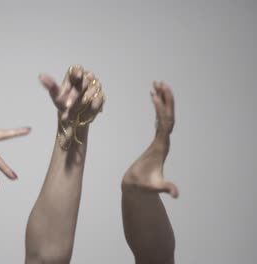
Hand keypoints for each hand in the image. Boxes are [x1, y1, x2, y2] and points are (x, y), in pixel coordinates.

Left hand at [39, 65, 104, 122]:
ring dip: (83, 101)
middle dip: (76, 94)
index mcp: (74, 76)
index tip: (77, 77)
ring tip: (75, 110)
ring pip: (92, 90)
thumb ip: (50, 85)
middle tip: (68, 105)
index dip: (78, 72)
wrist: (72, 117)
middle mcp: (86, 79)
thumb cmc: (63, 103)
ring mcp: (94, 87)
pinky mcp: (100, 96)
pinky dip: (92, 106)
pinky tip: (85, 111)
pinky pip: (98, 99)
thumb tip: (40, 76)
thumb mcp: (55, 96)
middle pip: (85, 81)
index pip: (77, 69)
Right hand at [123, 82, 177, 197]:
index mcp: (162, 147)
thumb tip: (175, 194)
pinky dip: (156, 108)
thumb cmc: (144, 186)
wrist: (139, 188)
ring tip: (156, 84)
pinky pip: (159, 119)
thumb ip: (166, 189)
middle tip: (161, 82)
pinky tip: (152, 98)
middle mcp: (164, 141)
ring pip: (164, 116)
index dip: (162, 110)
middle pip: (169, 116)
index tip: (155, 96)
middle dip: (166, 99)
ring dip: (162, 100)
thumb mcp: (154, 188)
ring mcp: (161, 140)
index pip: (166, 125)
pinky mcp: (156, 140)